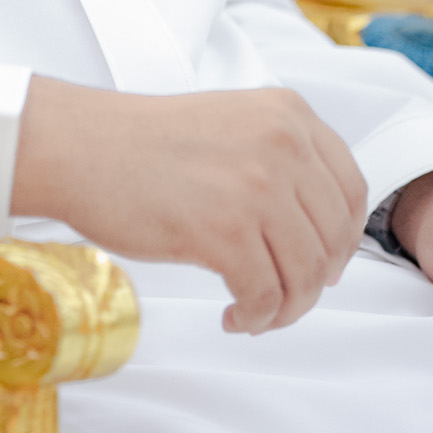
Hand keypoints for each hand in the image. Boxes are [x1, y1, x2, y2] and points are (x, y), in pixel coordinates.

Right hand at [11, 76, 367, 335]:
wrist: (81, 147)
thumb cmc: (143, 144)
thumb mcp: (231, 125)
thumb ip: (280, 160)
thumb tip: (324, 239)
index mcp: (288, 114)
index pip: (351, 189)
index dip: (343, 238)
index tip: (323, 263)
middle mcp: (283, 144)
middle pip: (333, 238)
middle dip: (313, 282)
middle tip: (282, 299)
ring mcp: (257, 187)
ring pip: (305, 274)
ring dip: (284, 308)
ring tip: (253, 312)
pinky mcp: (225, 230)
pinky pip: (265, 296)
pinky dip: (254, 317)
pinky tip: (231, 316)